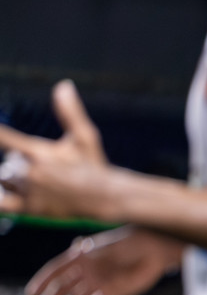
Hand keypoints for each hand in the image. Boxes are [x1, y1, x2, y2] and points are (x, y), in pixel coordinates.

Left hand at [0, 80, 111, 219]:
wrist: (107, 197)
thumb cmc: (94, 165)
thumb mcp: (85, 136)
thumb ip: (69, 111)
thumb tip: (63, 85)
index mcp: (38, 151)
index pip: (3, 137)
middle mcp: (31, 171)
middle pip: (7, 163)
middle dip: (19, 164)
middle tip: (42, 169)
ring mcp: (30, 191)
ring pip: (5, 180)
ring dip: (13, 179)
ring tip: (37, 182)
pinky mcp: (31, 209)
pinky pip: (2, 204)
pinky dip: (0, 199)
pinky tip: (4, 193)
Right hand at [26, 226, 183, 294]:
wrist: (152, 251)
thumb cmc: (130, 245)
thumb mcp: (109, 247)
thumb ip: (93, 251)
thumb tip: (77, 246)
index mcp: (80, 258)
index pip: (55, 270)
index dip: (42, 281)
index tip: (31, 293)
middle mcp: (84, 274)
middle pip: (62, 289)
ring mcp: (95, 286)